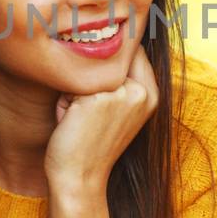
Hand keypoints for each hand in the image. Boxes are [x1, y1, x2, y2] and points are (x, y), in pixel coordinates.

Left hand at [44, 47, 159, 199]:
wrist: (80, 178)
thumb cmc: (92, 144)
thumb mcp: (117, 109)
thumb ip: (121, 80)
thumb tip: (105, 39)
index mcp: (152, 93)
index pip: (132, 50)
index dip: (110, 56)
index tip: (98, 87)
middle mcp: (142, 92)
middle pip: (106, 59)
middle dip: (90, 77)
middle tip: (88, 110)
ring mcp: (122, 94)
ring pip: (86, 71)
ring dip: (74, 91)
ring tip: (79, 117)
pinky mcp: (97, 99)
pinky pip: (70, 84)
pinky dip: (64, 102)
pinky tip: (71, 123)